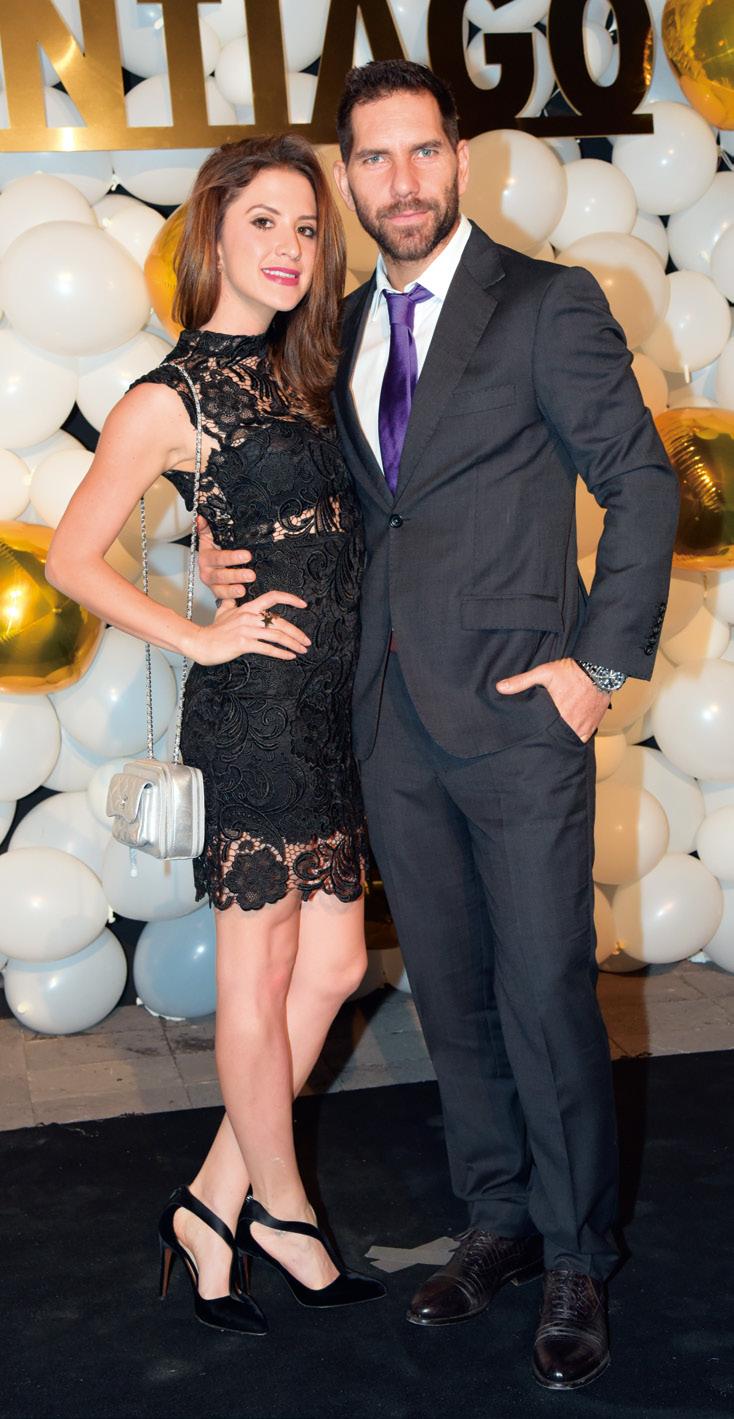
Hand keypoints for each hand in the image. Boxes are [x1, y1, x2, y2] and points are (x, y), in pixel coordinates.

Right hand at [186, 589, 309, 664]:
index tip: (303, 604)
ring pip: (276, 635)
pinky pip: (267, 648)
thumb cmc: (213, 629)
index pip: (272, 597)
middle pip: (279, 621)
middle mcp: (249, 616)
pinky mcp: (243, 643)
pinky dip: (281, 653)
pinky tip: (290, 656)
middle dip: (296, 632)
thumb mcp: (223, 610)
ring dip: (293, 643)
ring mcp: (246, 630)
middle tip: (306, 641)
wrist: (200, 642)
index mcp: (248, 607)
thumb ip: (230, 603)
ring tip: (302, 650)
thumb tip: (231, 596)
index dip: (290, 599)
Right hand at [197, 513, 254, 600]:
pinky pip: (224, 600)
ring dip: (233, 591)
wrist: (213, 566)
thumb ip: (207, 528)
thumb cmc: (215, 550)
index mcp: (206, 558)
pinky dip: (232, 600)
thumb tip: (201, 518)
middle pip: (220, 576)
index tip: (247, 555)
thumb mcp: (210, 538)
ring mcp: (213, 586)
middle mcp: (207, 573)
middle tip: (251, 575)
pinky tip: (242, 599)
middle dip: (236, 575)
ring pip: (221, 590)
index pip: (218, 558)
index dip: (232, 557)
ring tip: (244, 589)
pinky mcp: (219, 595)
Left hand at [496, 657, 608, 742]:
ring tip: (553, 737)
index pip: (545, 734)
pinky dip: (576, 737)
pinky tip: (568, 733)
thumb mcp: (544, 673)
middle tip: (541, 738)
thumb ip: (521, 681)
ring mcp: (585, 726)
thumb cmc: (571, 671)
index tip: (532, 737)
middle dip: (550, 740)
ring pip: (571, 740)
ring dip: (563, 739)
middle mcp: (573, 724)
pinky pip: (583, 738)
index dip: (538, 737)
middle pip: (558, 740)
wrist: (600, 669)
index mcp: (559, 715)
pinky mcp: (594, 725)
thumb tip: (500, 687)